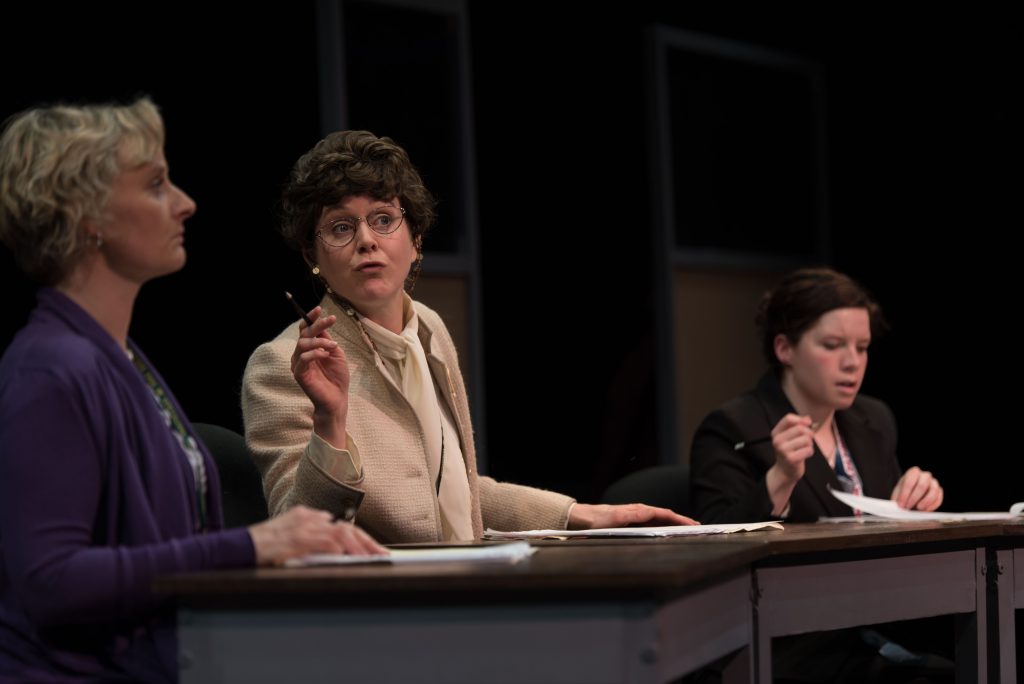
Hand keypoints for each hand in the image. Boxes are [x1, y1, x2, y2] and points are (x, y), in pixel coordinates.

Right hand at [249, 505, 386, 565]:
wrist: (240, 546)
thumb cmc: (261, 545)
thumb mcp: (287, 533)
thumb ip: (308, 531)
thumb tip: (328, 531)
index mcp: (306, 515)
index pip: (340, 525)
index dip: (359, 538)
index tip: (373, 550)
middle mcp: (308, 517)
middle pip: (346, 527)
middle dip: (367, 542)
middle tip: (382, 555)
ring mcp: (304, 527)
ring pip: (340, 533)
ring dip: (358, 547)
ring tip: (372, 558)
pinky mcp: (298, 539)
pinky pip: (325, 542)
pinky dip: (340, 549)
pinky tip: (350, 556)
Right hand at [291, 306, 348, 444]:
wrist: (337, 399)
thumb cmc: (337, 378)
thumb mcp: (336, 354)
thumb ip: (328, 341)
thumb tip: (322, 327)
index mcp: (309, 349)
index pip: (305, 330)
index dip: (311, 318)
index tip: (320, 309)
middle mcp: (301, 354)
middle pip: (304, 333)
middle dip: (317, 324)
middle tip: (331, 319)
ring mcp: (298, 364)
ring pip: (302, 344)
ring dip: (319, 341)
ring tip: (333, 345)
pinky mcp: (299, 374)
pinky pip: (303, 358)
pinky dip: (315, 353)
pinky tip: (326, 355)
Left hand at [567, 503, 697, 529]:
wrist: (582, 518)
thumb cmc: (597, 520)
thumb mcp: (615, 519)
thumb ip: (632, 517)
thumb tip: (649, 513)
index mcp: (638, 510)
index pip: (665, 514)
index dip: (680, 519)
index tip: (694, 525)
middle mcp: (639, 511)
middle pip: (666, 516)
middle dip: (682, 521)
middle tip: (698, 528)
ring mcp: (636, 516)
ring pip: (660, 519)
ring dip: (674, 524)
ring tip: (687, 530)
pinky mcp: (631, 521)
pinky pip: (652, 523)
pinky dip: (663, 527)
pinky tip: (667, 532)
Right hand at [770, 413, 816, 482]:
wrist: (784, 471)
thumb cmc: (790, 451)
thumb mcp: (790, 436)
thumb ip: (798, 425)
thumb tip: (807, 419)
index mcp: (776, 432)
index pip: (788, 418)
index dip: (801, 420)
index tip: (806, 425)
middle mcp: (777, 440)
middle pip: (800, 428)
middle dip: (809, 433)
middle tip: (807, 440)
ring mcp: (783, 450)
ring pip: (806, 439)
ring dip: (810, 444)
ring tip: (804, 448)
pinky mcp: (790, 459)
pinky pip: (808, 450)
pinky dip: (810, 452)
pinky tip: (804, 455)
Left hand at [891, 466, 942, 510]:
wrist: (911, 496)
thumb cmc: (903, 494)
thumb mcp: (898, 494)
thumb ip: (898, 499)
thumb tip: (897, 507)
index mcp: (913, 472)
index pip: (910, 481)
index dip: (905, 494)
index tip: (901, 504)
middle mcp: (925, 475)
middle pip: (922, 485)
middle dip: (914, 498)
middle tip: (908, 507)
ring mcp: (934, 483)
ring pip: (933, 491)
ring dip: (925, 502)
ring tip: (918, 509)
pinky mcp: (939, 491)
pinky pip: (939, 498)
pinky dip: (932, 506)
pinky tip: (925, 510)